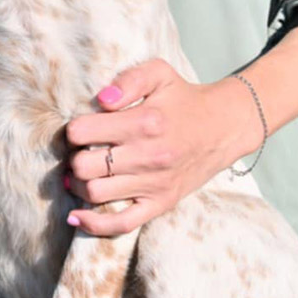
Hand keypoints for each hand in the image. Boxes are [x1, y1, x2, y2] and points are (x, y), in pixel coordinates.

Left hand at [64, 59, 261, 235]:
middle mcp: (147, 156)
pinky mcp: (161, 203)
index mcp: (143, 122)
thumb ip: (128, 80)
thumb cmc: (184, 98)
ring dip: (78, 183)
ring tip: (82, 171)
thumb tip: (102, 100)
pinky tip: (76, 215)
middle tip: (79, 150)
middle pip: (83, 165)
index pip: (82, 132)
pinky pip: (121, 224)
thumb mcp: (159, 73)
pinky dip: (94, 224)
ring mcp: (154, 184)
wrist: (223, 127)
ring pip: (94, 193)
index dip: (73, 129)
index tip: (79, 128)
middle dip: (73, 156)